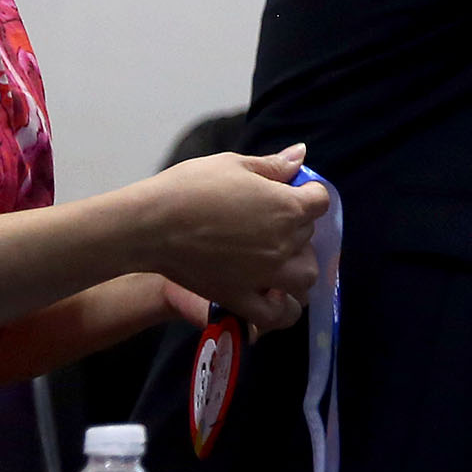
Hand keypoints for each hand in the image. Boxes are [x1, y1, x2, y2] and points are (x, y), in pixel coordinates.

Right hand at [139, 146, 327, 332]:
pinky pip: (277, 316)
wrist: (150, 225)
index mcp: (287, 206)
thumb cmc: (189, 188)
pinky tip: (274, 297)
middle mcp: (284, 243)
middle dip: (297, 227)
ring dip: (299, 268)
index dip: (308, 194)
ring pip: (305, 278)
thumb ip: (273, 165)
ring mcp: (265, 274)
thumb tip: (301, 155)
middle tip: (270, 220)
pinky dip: (283, 310)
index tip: (291, 192)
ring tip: (280, 260)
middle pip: (310, 236)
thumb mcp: (233, 164)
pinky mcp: (241, 298)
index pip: (321, 201)